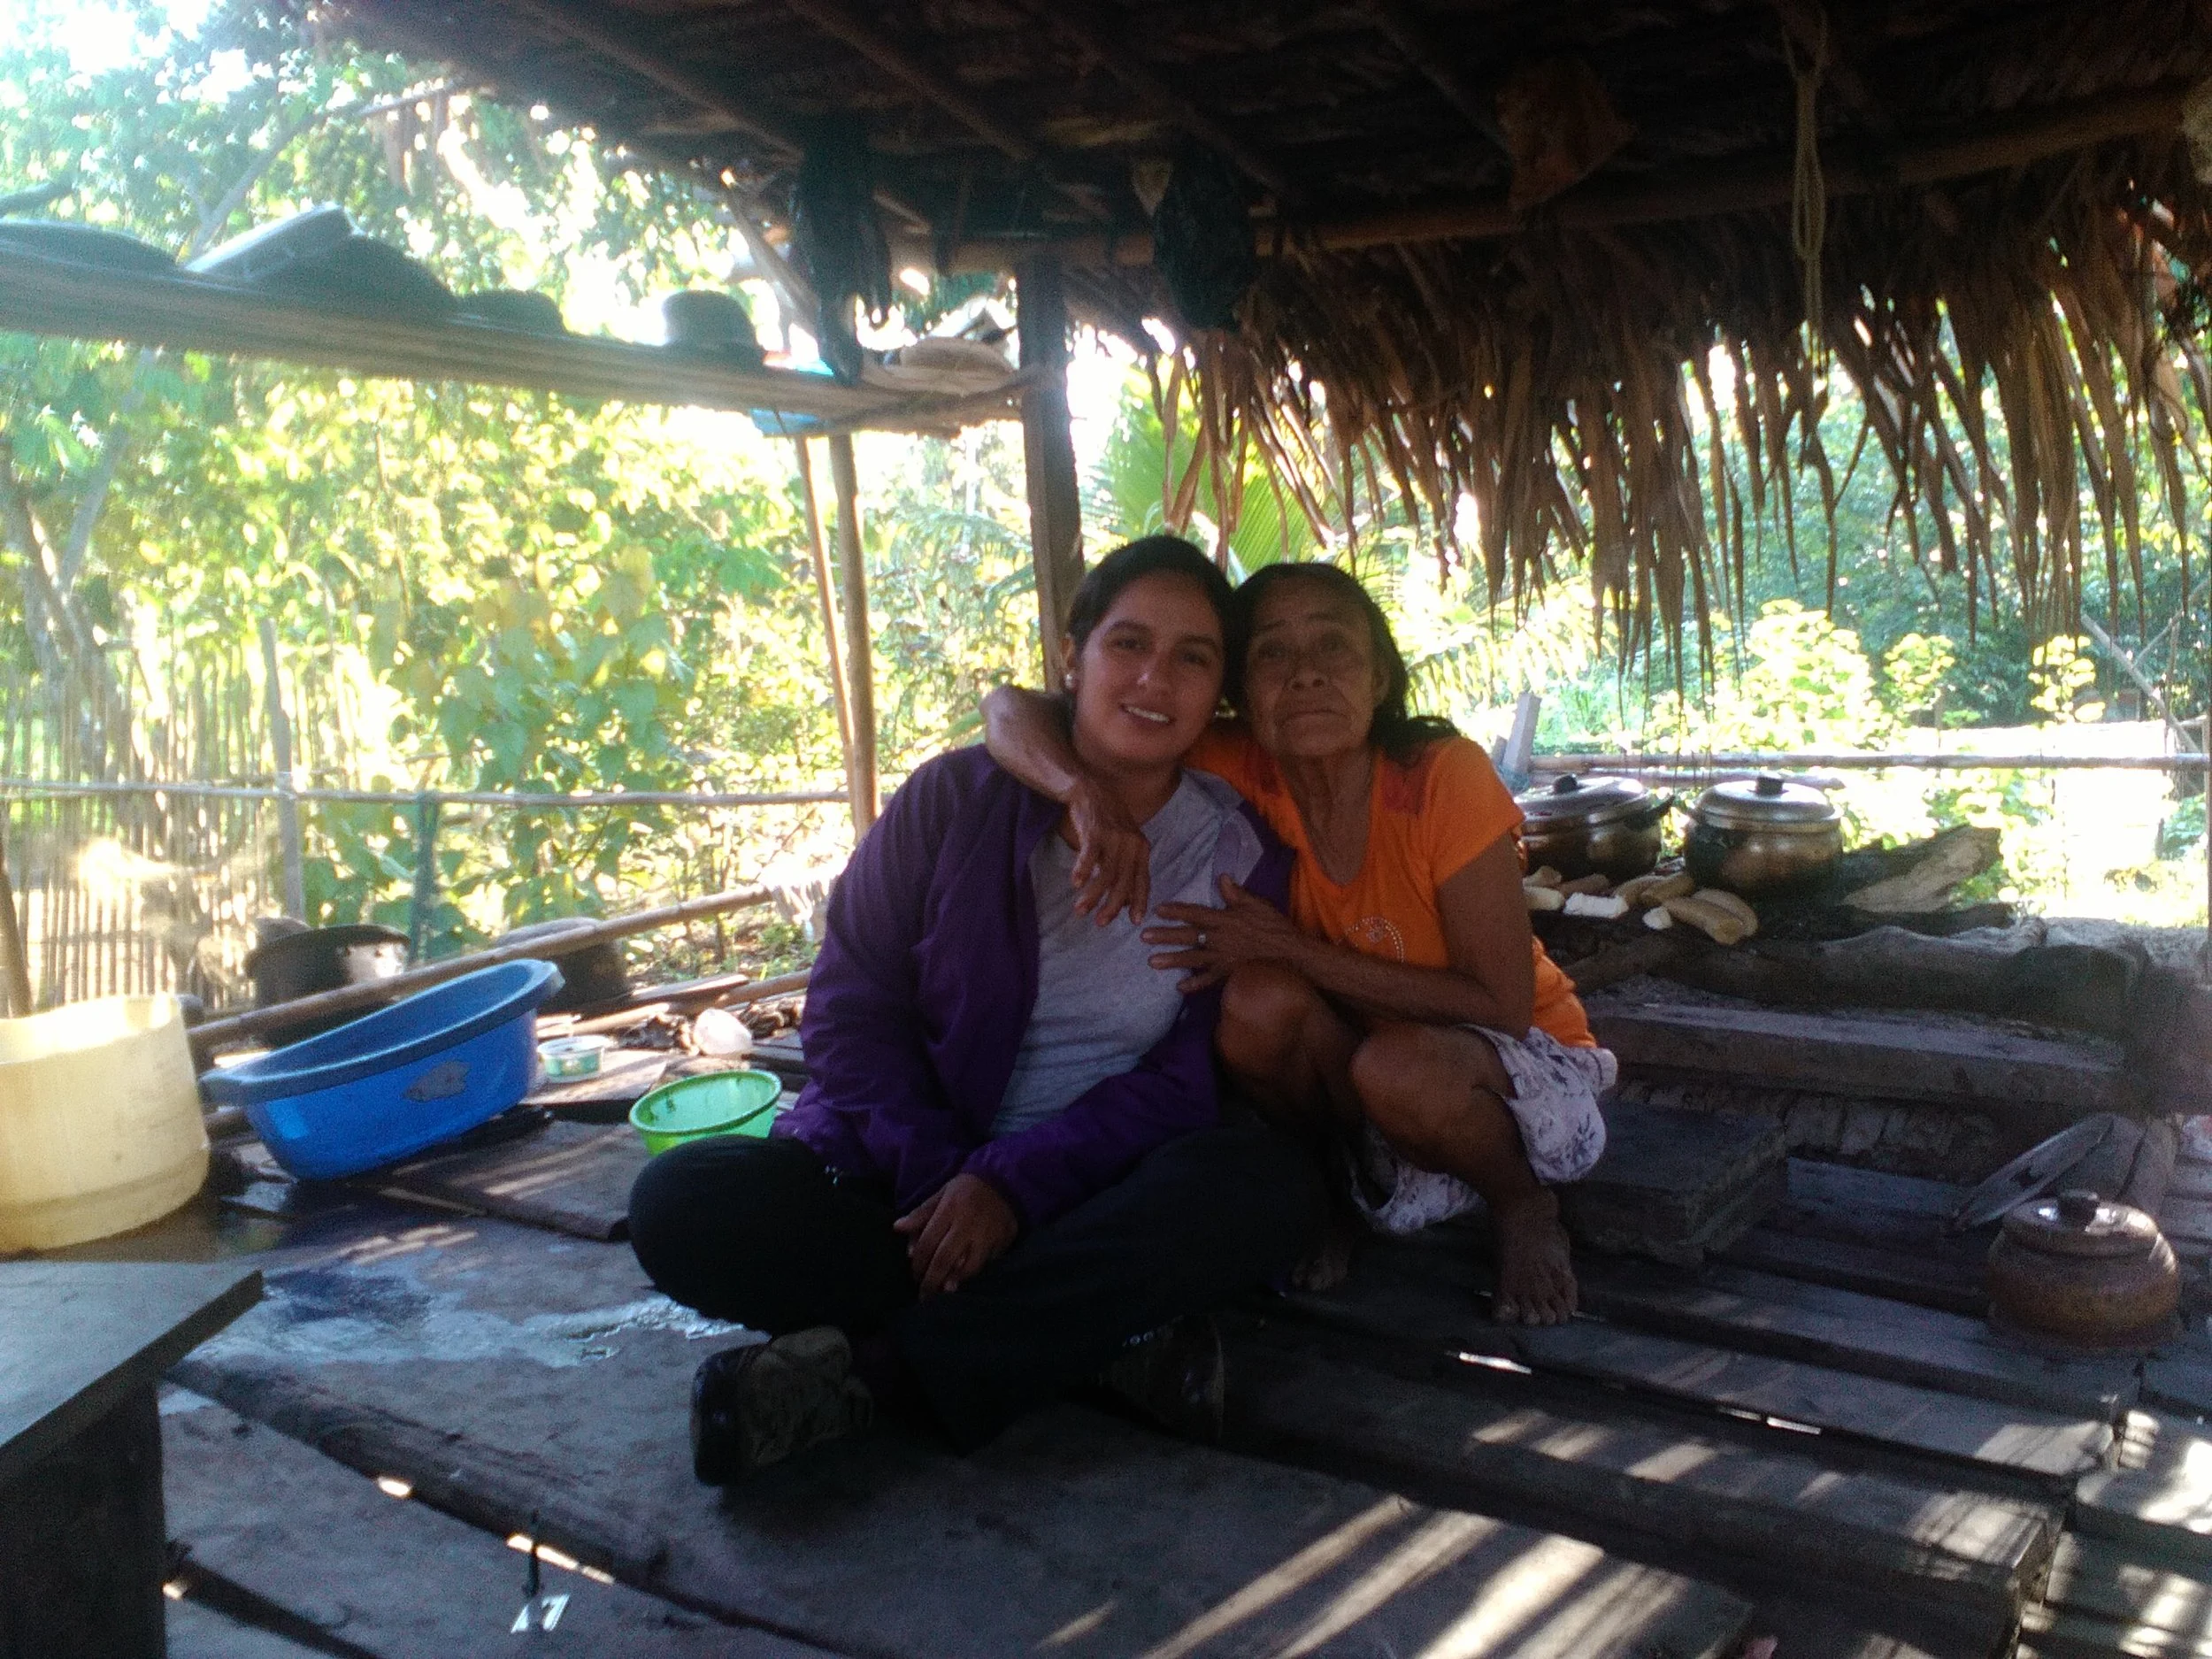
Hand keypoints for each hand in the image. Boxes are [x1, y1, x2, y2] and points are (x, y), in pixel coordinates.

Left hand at [893, 1173, 1018, 1295]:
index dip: (919, 1263)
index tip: (915, 1275)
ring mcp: (986, 1235)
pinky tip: (962, 1281)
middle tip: (925, 1295)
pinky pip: (985, 1265)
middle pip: (944, 1259)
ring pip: (967, 1267)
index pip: (928, 1242)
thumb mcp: (941, 1194)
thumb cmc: (965, 1190)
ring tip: (943, 1292)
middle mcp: (967, 1224)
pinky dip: (972, 1275)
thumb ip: (920, 1214)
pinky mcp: (1001, 1243)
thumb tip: (897, 1228)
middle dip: (932, 1280)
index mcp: (949, 1209)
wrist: (1004, 1183)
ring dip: (953, 1282)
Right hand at [1065, 776, 1152, 926]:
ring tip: (1080, 911)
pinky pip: (1089, 856)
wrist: (1091, 791)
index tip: (1135, 921)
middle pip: (1123, 882)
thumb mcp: (1124, 844)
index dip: (1140, 902)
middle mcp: (1131, 844)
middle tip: (1101, 923)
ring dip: (1093, 895)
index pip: (1143, 880)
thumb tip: (1127, 901)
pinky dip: (1082, 870)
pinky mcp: (1095, 831)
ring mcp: (1114, 838)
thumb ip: (1126, 869)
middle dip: (1112, 906)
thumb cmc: (1107, 821)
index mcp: (1141, 849)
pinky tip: (1076, 884)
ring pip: (1105, 874)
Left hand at [1144, 875, 1308, 990]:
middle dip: (1165, 936)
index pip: (1195, 913)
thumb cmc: (1273, 926)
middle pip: (1188, 936)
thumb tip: (1221, 877)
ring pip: (1193, 959)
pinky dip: (1194, 985)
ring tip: (1152, 962)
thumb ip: (1236, 893)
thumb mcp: (1256, 904)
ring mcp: (1223, 958)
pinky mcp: (1229, 973)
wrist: (1289, 953)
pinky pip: (1209, 980)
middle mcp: (1219, 939)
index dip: (1176, 911)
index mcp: (1224, 919)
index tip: (1158, 910)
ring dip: (1172, 960)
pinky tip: (1179, 988)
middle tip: (1144, 937)